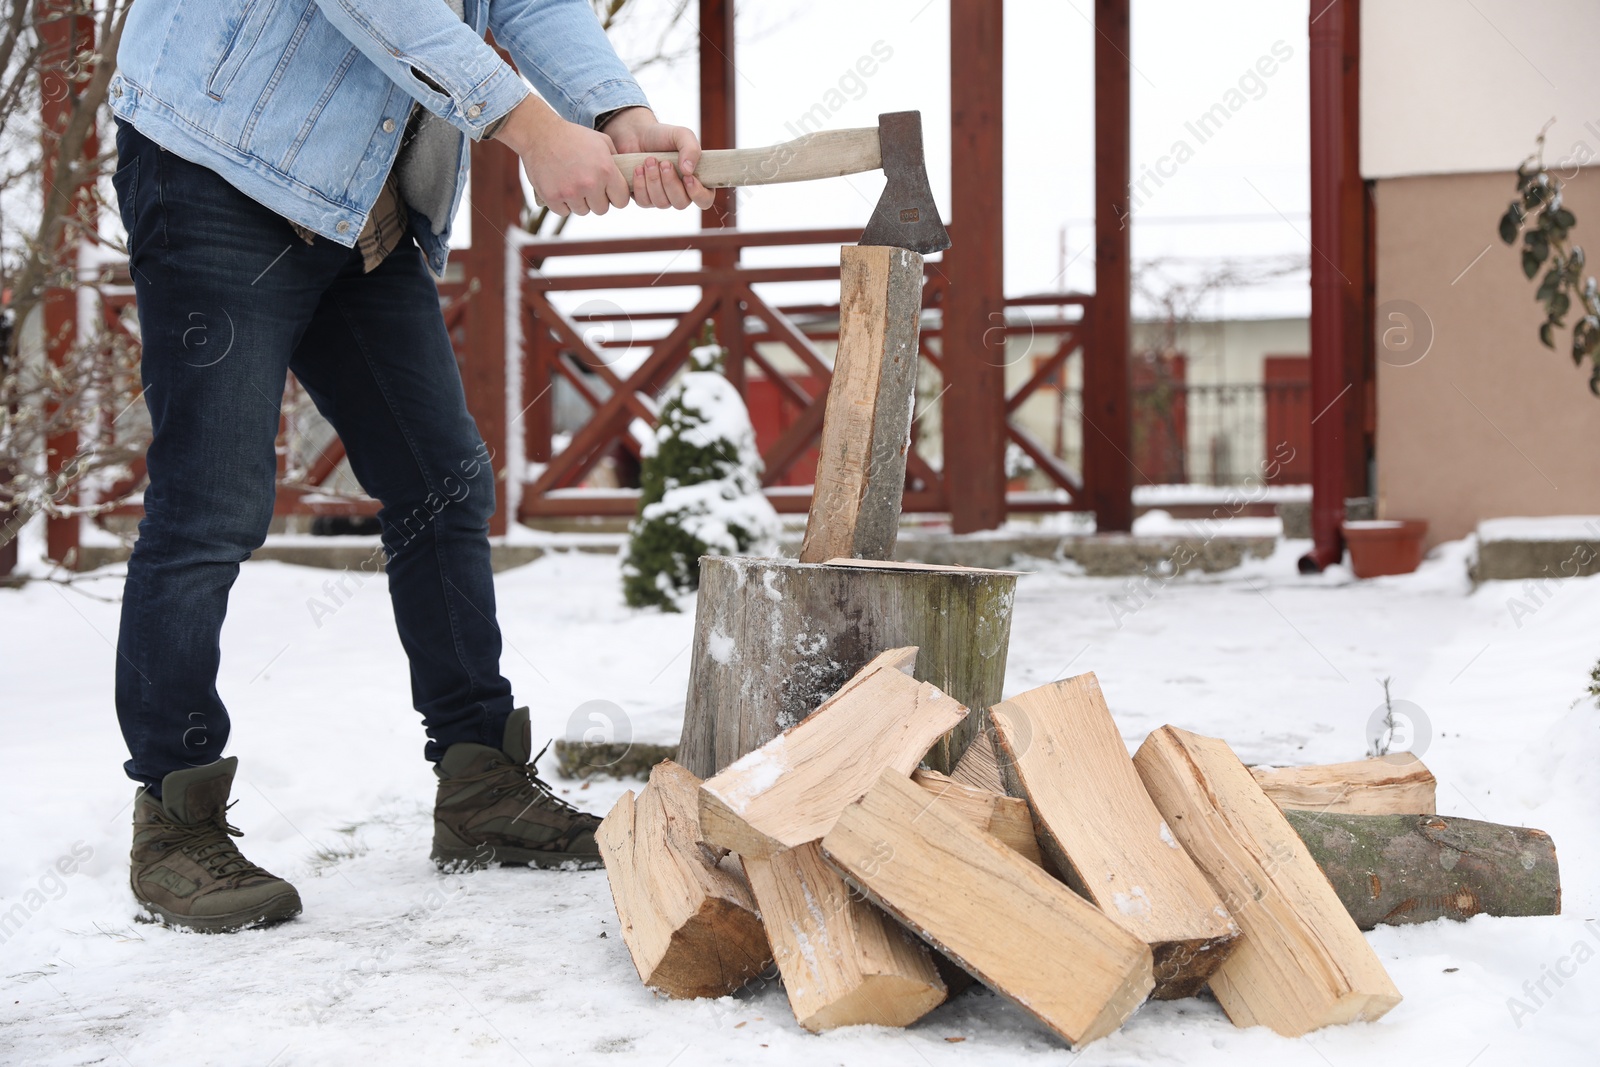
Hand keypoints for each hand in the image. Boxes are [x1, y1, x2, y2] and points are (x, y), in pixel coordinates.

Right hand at [494, 95, 627, 216]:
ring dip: (579, 202)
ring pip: (582, 211)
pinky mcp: (552, 197)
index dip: (616, 197)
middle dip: (596, 200)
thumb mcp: (602, 141)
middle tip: (588, 187)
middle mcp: (590, 184)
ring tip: (572, 184)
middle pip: (602, 209)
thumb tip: (628, 177)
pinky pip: (564, 212)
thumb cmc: (573, 136)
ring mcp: (570, 192)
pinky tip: (560, 187)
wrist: (541, 133)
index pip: (621, 201)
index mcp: (606, 171)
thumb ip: (616, 161)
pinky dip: (562, 203)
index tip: (608, 191)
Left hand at [600, 107, 714, 209]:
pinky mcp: (644, 198)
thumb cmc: (663, 136)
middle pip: (681, 204)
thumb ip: (691, 149)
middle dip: (671, 183)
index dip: (698, 194)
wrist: (637, 134)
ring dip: (654, 181)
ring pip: (662, 203)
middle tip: (664, 163)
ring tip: (649, 160)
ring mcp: (662, 198)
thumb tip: (688, 170)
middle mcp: (681, 193)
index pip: (705, 199)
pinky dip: (640, 184)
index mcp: (696, 180)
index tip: (687, 177)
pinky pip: (644, 202)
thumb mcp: (682, 135)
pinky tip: (638, 168)